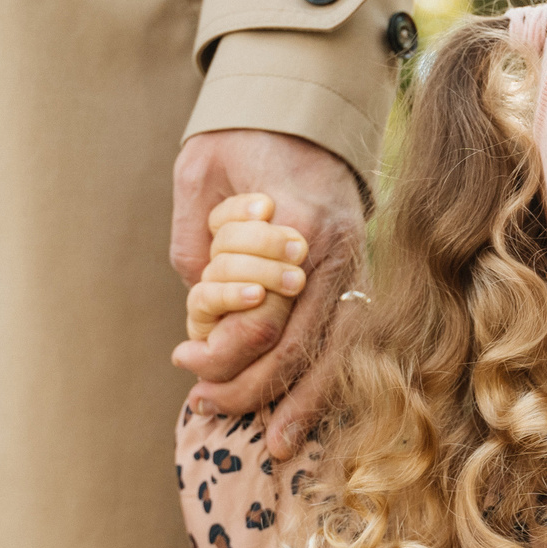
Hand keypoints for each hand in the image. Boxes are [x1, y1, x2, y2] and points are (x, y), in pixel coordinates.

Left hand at [170, 127, 363, 453]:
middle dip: (253, 386)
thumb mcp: (200, 172)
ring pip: (339, 352)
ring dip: (305, 402)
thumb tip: (197, 298)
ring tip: (275, 443)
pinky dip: (331, 379)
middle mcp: (340, 250)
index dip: (223, 348)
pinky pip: (352, 341)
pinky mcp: (362, 275)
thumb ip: (195, 234)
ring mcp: (359, 264)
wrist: (302, 104)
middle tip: (206, 405)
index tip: (184, 360)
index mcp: (299, 222)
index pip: (264, 311)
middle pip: (301, 343)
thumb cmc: (243, 135)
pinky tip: (309, 412)